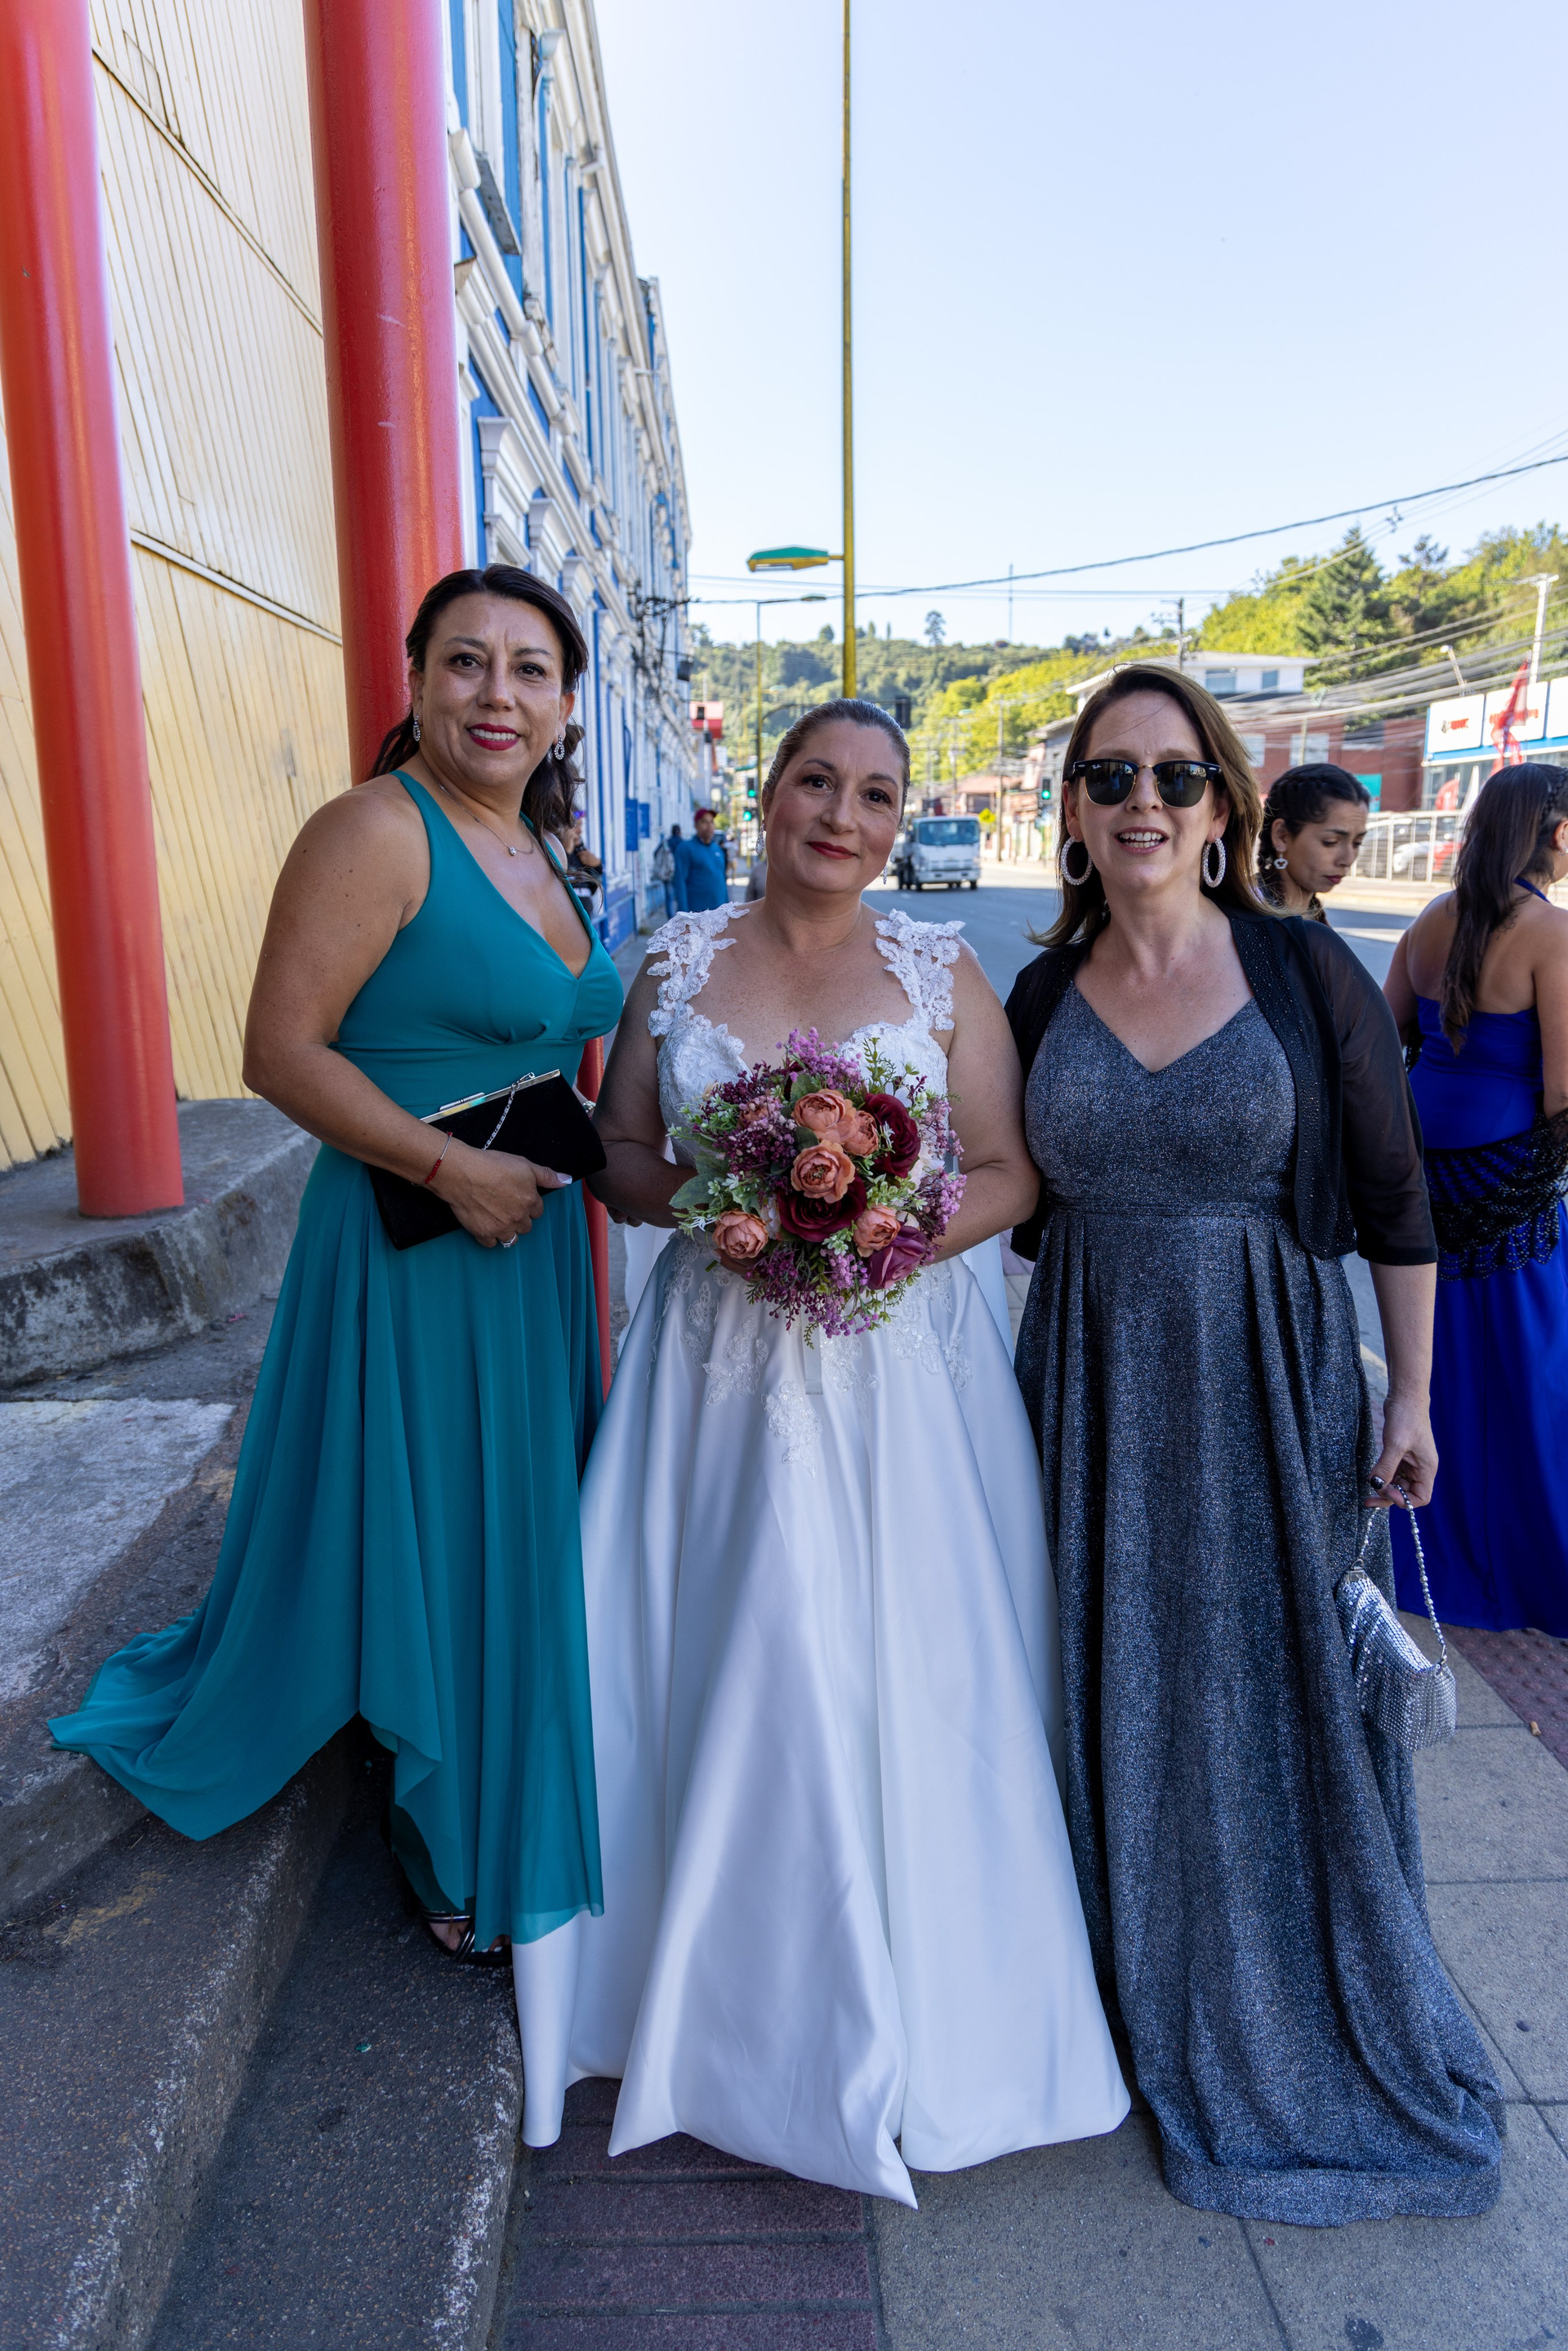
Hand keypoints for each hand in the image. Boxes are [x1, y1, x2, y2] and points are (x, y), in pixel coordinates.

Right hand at [431, 1139, 570, 1247]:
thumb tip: (567, 1180)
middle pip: (526, 1226)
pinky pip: (492, 1244)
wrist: (462, 1173)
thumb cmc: (491, 1165)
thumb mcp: (524, 1164)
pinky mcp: (483, 1234)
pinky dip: (490, 1237)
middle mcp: (518, 1218)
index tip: (517, 1197)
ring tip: (498, 1218)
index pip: (537, 1211)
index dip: (528, 1203)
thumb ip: (547, 1175)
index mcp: (530, 1201)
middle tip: (506, 1206)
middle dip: (519, 1218)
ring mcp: (501, 1228)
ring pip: (512, 1239)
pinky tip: (485, 1224)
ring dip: (508, 1231)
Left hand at [1368, 1392, 1437, 1509]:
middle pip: (1407, 1493)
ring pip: (1397, 1484)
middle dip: (1389, 1496)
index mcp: (1426, 1468)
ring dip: (1383, 1488)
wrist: (1405, 1397)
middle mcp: (1420, 1468)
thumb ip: (1386, 1467)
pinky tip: (1371, 1477)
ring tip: (1368, 1489)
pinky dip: (1382, 1477)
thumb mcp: (1395, 1444)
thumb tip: (1376, 1485)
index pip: (1421, 1497)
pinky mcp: (1400, 1455)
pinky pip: (1392, 1473)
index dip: (1404, 1500)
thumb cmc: (1406, 1418)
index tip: (1387, 1492)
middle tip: (1369, 1501)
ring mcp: (1410, 1462)